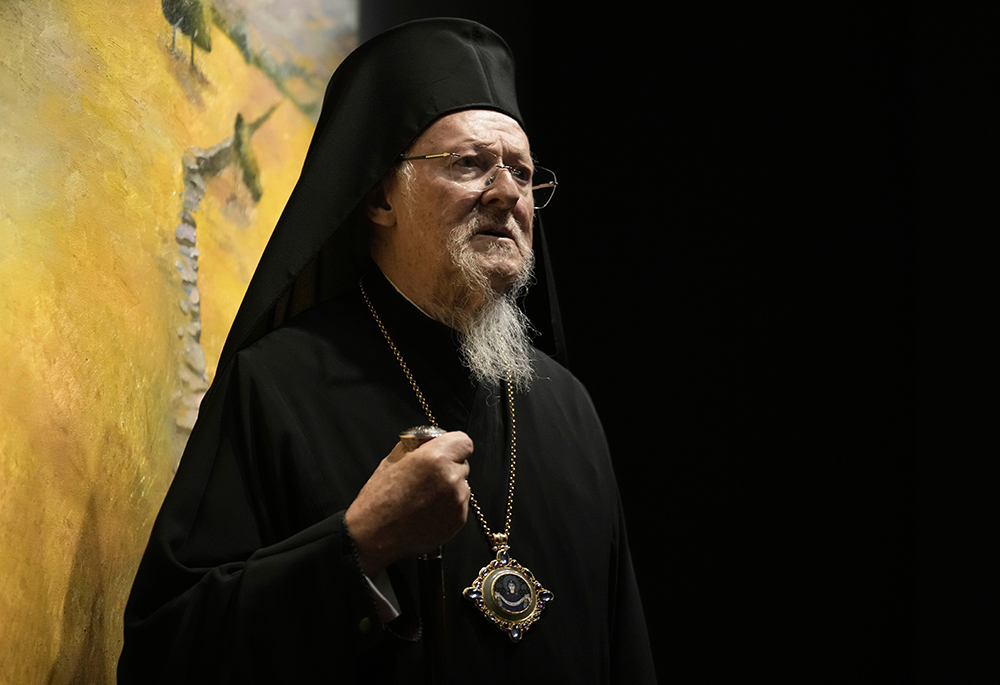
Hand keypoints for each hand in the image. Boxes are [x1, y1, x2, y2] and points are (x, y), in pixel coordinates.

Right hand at [345, 431, 472, 575]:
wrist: (373, 536)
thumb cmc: (379, 499)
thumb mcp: (393, 460)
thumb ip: (418, 447)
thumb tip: (430, 441)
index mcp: (436, 458)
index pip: (464, 442)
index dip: (454, 446)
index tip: (446, 451)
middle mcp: (451, 478)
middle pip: (462, 464)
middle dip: (449, 467)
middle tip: (428, 477)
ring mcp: (457, 502)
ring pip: (462, 486)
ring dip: (449, 488)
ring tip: (424, 498)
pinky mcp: (458, 520)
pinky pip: (459, 505)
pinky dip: (447, 506)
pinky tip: (427, 511)